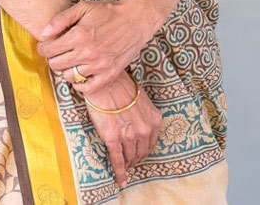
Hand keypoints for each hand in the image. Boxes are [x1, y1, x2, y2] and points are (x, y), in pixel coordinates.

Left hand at [37, 0, 163, 96]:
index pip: (49, 50)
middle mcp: (87, 53)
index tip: (45, 46)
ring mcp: (99, 66)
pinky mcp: (109, 74)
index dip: (43, 48)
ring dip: (65, 69)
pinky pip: (87, 88)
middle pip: (56, 65)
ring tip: (69, 61)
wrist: (135, 19)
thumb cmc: (108, 11)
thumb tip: (44, 34)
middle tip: (56, 53)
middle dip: (52, 58)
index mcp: (79, 35)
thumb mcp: (83, 7)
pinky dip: (79, 84)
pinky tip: (80, 74)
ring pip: (69, 76)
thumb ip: (61, 20)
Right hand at [83, 70, 161, 187]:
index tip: (140, 155)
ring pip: (130, 157)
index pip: (151, 143)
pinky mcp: (113, 138)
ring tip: (125, 168)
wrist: (105, 80)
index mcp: (154, 120)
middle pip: (141, 152)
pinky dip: (120, 172)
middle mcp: (144, 129)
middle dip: (136, 158)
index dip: (144, 151)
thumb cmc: (121, 85)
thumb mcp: (141, 99)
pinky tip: (120, 179)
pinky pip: (118, 160)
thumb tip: (139, 123)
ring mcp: (129, 135)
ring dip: (128, 164)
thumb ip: (144, 114)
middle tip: (131, 162)